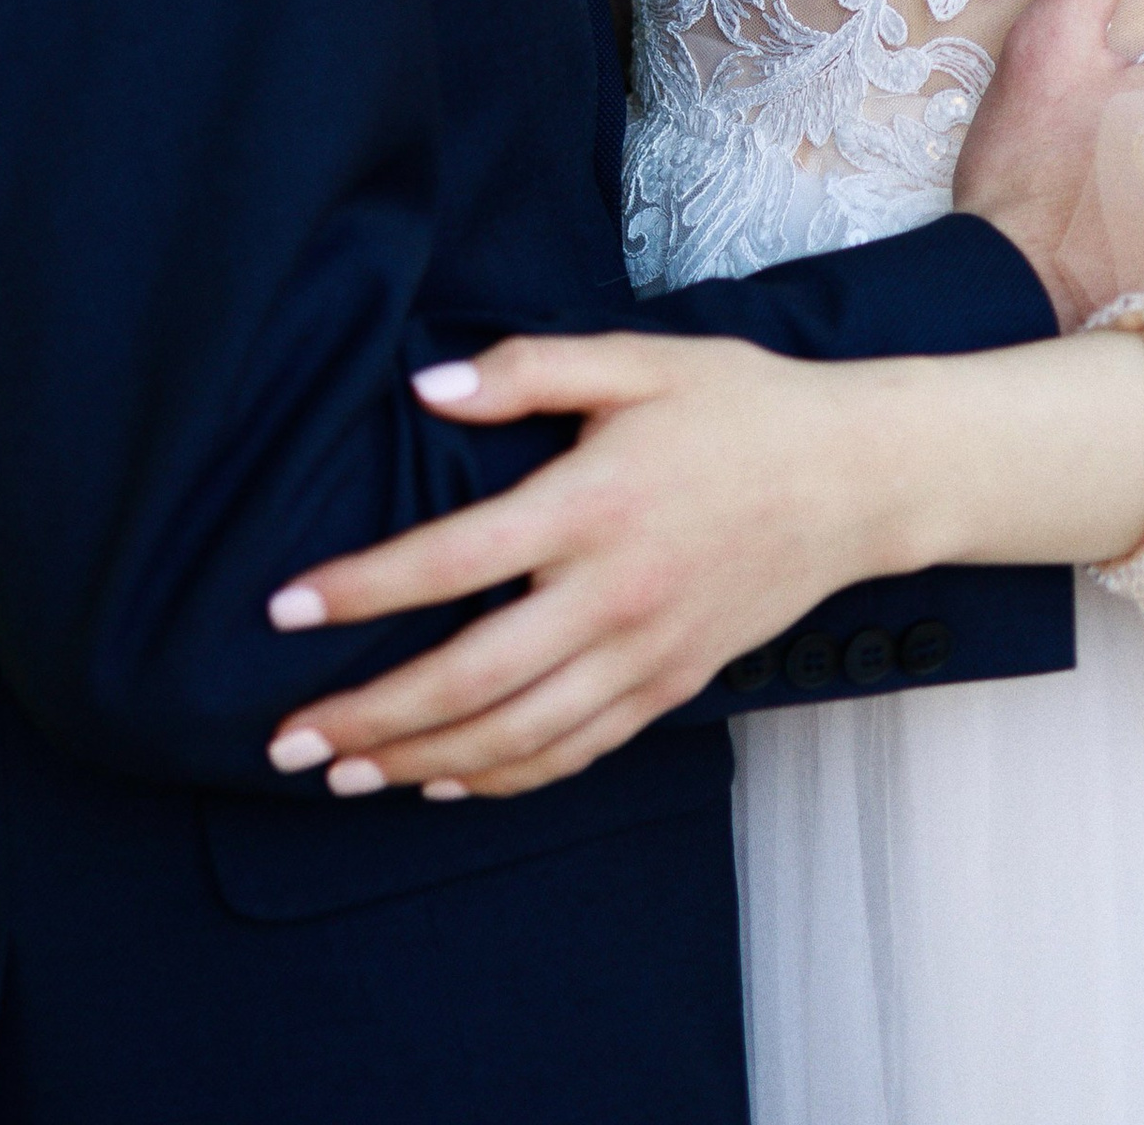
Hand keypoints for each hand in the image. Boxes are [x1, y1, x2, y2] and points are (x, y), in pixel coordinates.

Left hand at [262, 335, 898, 802]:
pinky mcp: (673, 685)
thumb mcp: (635, 360)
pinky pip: (576, 749)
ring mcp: (646, 653)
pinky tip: (447, 782)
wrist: (857, 478)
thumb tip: (427, 388)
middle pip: (470, 677)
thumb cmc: (740, 406)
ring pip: (517, 735)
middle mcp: (614, 595)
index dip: (363, 589)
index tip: (286, 609)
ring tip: (345, 773)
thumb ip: (526, 369)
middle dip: (370, 715)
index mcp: (592, 505)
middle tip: (288, 741)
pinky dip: (506, 778)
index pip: (453, 561)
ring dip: (423, 762)